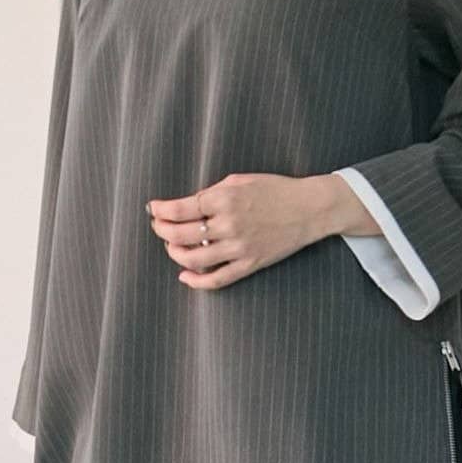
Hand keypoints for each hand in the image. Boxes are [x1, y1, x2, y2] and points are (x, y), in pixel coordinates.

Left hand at [146, 171, 369, 290]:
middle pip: (180, 234)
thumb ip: (212, 193)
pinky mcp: (249, 264)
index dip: (160, 211)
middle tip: (159, 227)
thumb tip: (186, 206)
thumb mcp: (240, 181)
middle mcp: (228, 224)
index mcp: (224, 198)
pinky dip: (196, 281)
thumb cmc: (274, 189)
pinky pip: (217, 279)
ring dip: (174, 254)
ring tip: (172, 247)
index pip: (179, 209)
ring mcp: (238, 247)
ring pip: (193, 259)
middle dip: (162, 231)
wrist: (308, 209)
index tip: (153, 209)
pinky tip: (185, 276)